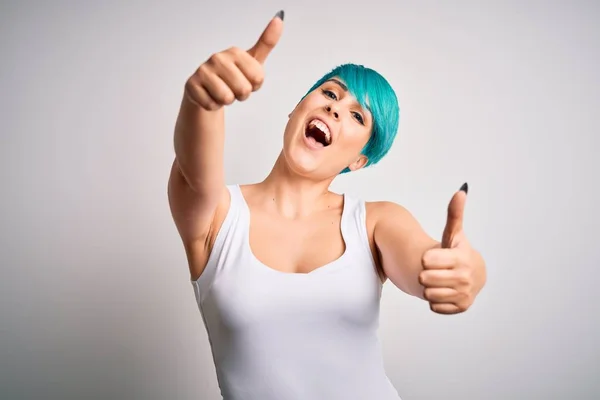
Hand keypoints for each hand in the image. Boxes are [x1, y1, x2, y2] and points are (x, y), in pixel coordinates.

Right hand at [184, 11, 283, 109]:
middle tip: (234, 88)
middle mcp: (218, 58)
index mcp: (235, 52)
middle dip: (241, 95)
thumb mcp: (253, 61)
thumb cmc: (234, 75)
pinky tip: (211, 95)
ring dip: (228, 101)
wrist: (207, 88)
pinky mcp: (192, 85)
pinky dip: (214, 105)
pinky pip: (212, 105)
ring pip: (227, 98)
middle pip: (243, 90)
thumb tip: (279, 19)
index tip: (246, 79)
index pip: (258, 79)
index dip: (255, 86)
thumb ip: (267, 43)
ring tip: (223, 91)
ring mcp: (203, 70)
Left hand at [419, 183, 485, 313]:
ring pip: (429, 294)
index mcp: (462, 258)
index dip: (425, 259)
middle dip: (425, 274)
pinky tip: (443, 291)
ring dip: (429, 288)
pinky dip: (435, 300)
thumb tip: (460, 191)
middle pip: (425, 279)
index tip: (430, 257)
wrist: (474, 275)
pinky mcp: (462, 307)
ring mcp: (464, 294)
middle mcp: (466, 277)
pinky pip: (435, 306)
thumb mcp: (454, 234)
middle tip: (433, 270)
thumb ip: (454, 215)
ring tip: (438, 280)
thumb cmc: (457, 251)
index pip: (427, 261)